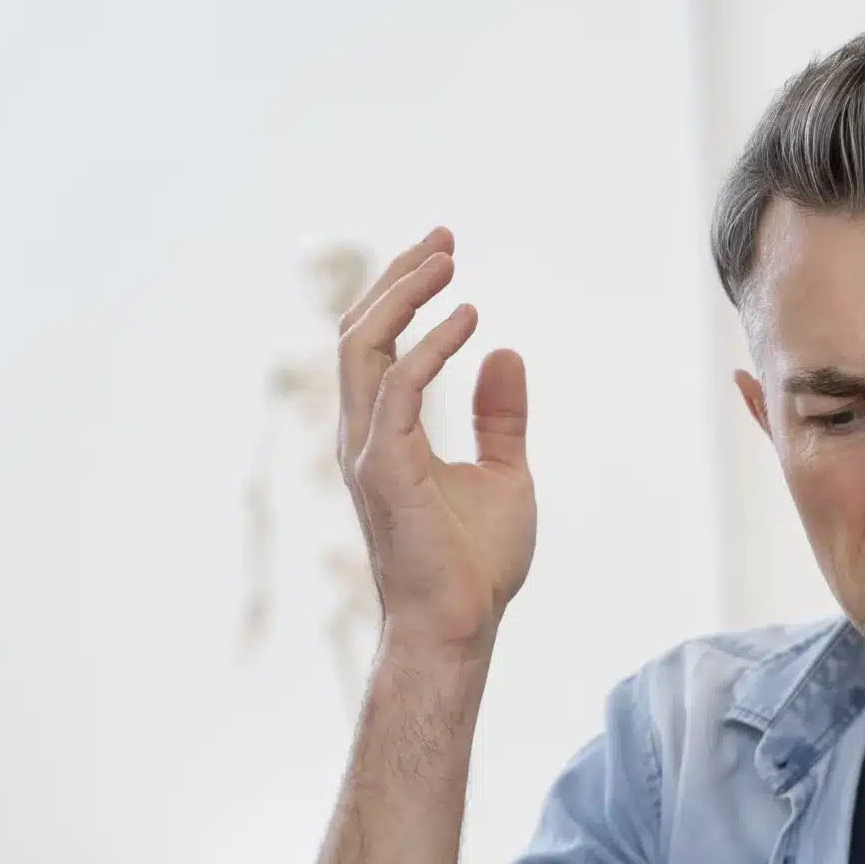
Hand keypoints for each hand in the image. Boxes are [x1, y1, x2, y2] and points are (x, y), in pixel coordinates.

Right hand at [338, 226, 535, 657]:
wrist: (460, 625)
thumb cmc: (475, 565)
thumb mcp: (504, 474)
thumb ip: (500, 417)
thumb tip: (505, 354)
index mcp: (384, 434)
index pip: (377, 345)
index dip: (404, 294)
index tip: (444, 254)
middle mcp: (364, 435)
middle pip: (359, 332)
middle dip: (397, 278)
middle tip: (445, 238)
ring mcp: (367, 450)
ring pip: (363, 347)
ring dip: (403, 296)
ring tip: (447, 260)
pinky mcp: (384, 467)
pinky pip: (400, 387)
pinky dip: (431, 346)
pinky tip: (469, 320)